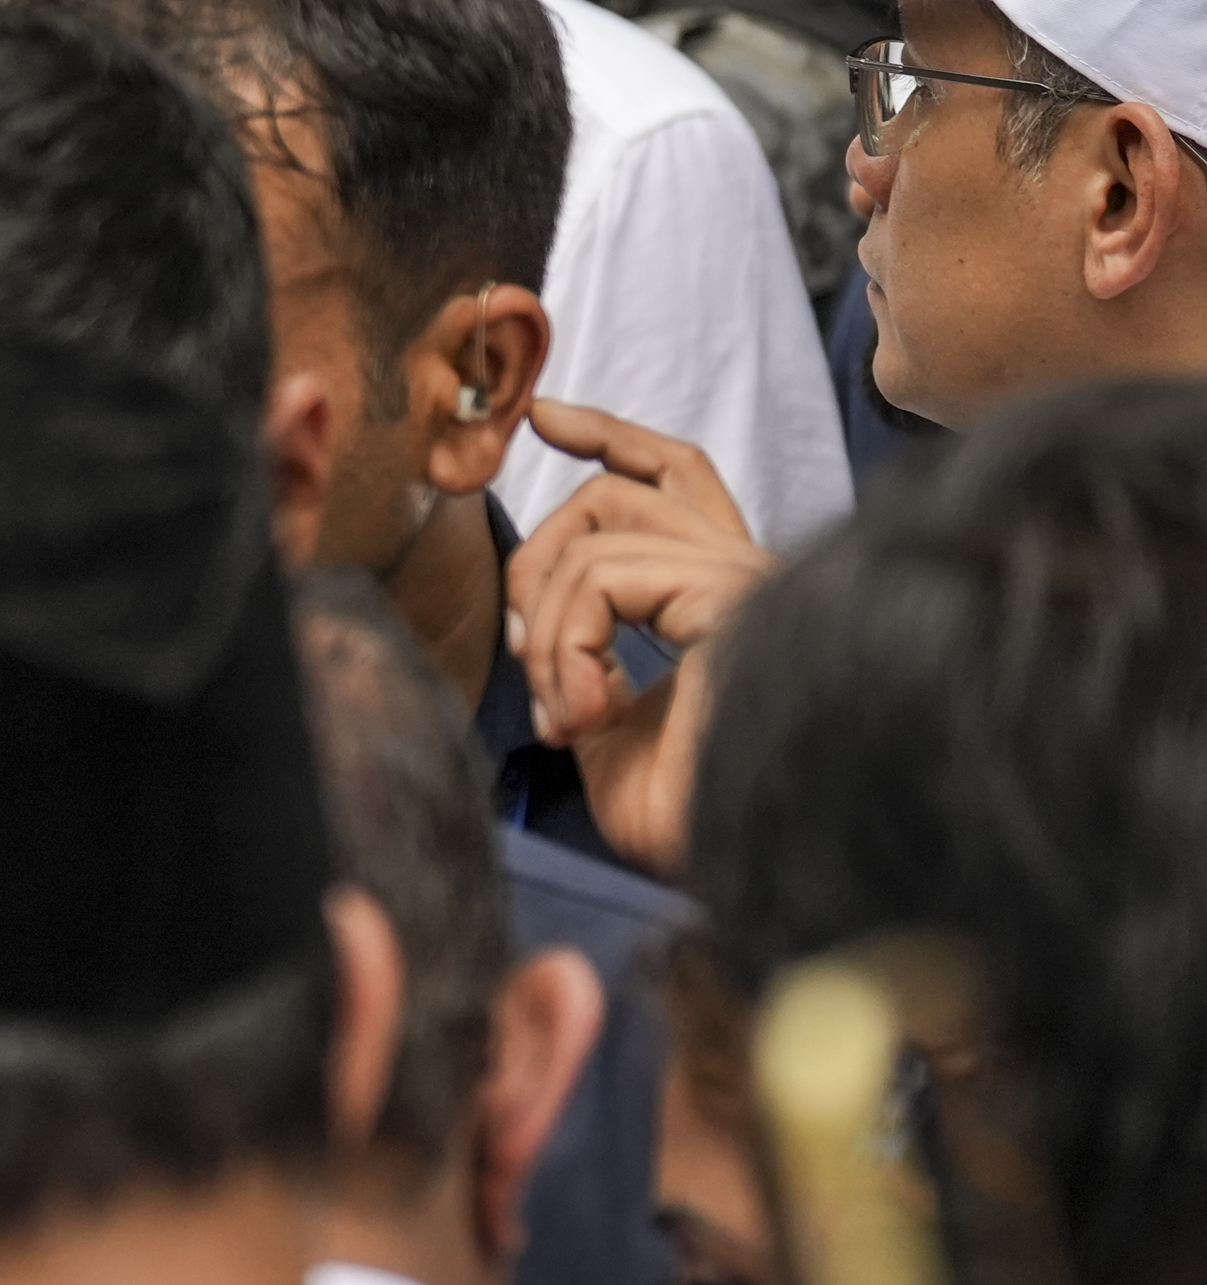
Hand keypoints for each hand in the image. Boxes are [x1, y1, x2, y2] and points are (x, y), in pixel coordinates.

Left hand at [503, 398, 775, 869]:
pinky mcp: (740, 601)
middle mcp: (756, 574)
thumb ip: (584, 663)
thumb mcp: (612, 732)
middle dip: (537, 562)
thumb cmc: (694, 819)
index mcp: (734, 596)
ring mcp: (754, 582)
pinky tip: (585, 716)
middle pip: (621, 491)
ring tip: (567, 716)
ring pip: (601, 533)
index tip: (543, 419)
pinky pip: (607, 576)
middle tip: (530, 663)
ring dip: (549, 627)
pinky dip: (567, 645)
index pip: (678, 476)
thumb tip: (544, 628)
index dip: (608, 436)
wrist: (742, 865)